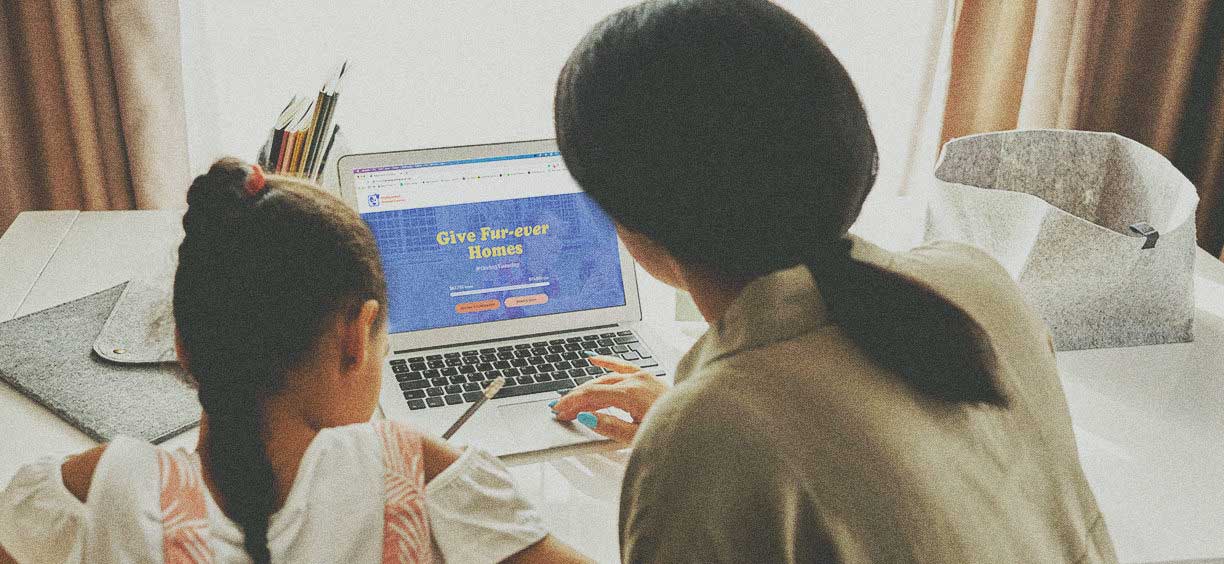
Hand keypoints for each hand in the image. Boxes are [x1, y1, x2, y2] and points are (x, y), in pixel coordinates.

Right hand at [550, 355, 667, 442]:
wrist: (697, 424)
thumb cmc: (669, 431)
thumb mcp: (636, 437)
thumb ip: (610, 426)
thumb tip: (587, 417)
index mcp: (631, 394)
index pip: (591, 395)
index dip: (572, 403)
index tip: (559, 411)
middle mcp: (635, 380)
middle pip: (596, 385)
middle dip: (575, 397)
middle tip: (560, 409)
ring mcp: (642, 376)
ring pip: (606, 377)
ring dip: (587, 387)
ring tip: (572, 398)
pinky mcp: (647, 377)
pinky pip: (622, 366)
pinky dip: (607, 362)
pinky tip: (593, 359)